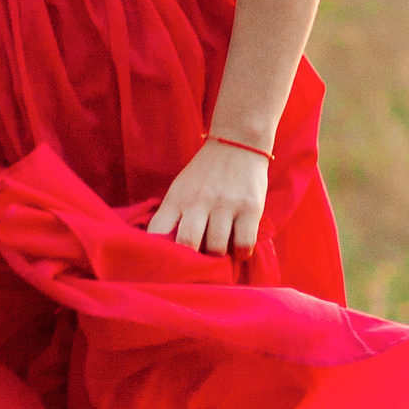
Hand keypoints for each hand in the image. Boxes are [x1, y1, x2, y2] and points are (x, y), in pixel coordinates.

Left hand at [148, 136, 268, 257]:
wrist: (237, 143)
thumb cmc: (205, 174)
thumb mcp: (180, 189)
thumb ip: (172, 215)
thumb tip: (166, 252)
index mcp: (177, 198)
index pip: (157, 232)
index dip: (158, 254)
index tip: (165, 265)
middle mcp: (199, 201)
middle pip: (187, 244)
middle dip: (192, 261)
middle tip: (198, 264)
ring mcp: (225, 204)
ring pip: (217, 248)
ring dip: (219, 256)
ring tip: (220, 251)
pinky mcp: (250, 207)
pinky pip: (244, 244)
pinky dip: (241, 254)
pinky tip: (238, 250)